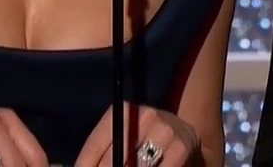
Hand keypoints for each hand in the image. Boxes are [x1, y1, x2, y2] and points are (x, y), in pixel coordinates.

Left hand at [73, 102, 199, 166]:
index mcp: (124, 110)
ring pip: (137, 165)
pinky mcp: (182, 148)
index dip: (85, 164)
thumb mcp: (125, 139)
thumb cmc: (146, 139)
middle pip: (114, 159)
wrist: (186, 135)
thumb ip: (104, 153)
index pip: (96, 144)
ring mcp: (165, 131)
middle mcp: (145, 115)